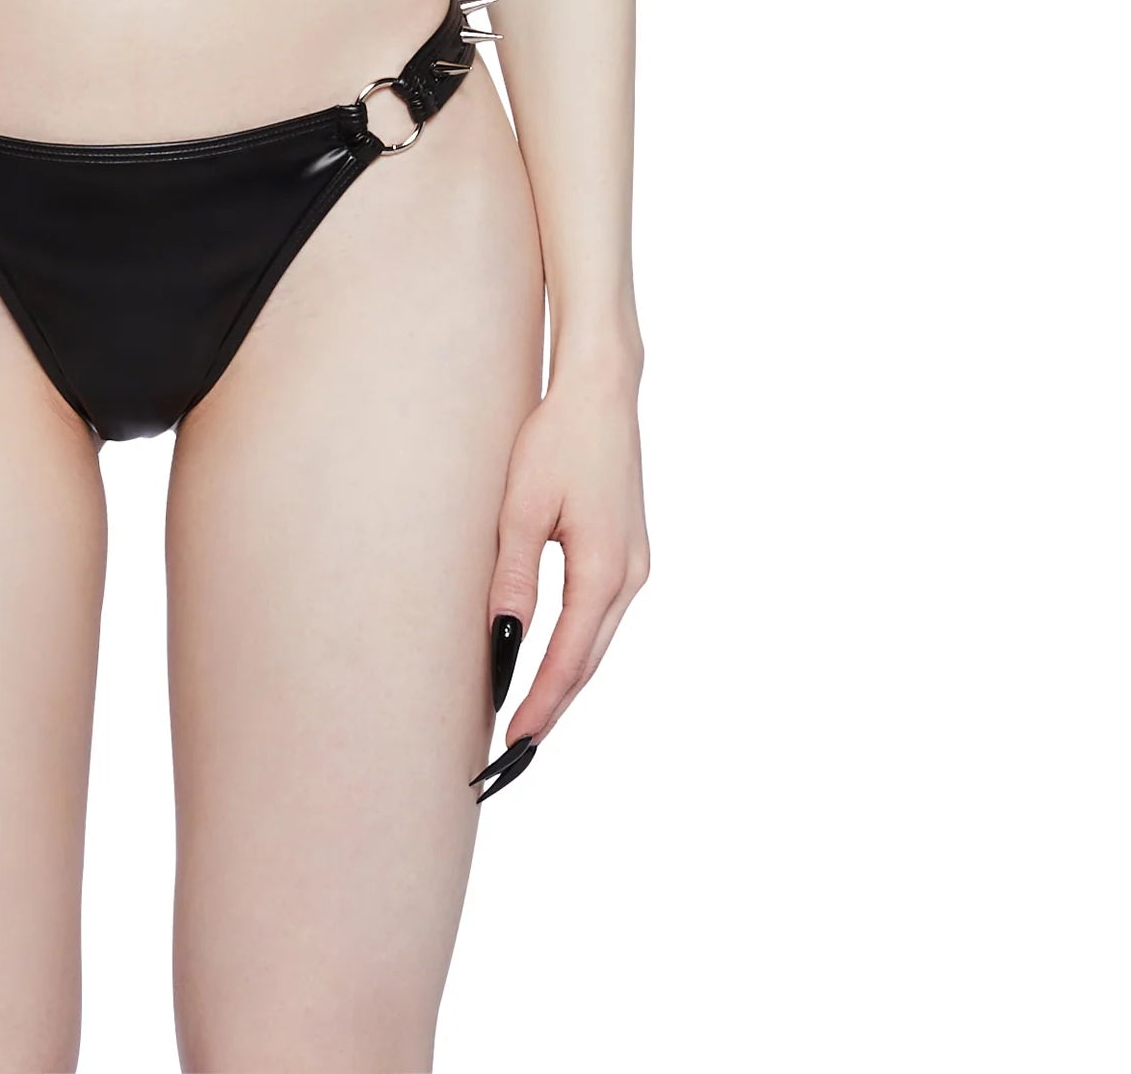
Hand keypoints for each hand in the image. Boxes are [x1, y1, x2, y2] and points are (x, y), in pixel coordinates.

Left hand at [483, 362, 648, 765]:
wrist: (601, 391)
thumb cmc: (556, 440)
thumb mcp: (522, 509)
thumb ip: (515, 578)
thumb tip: (503, 641)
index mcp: (605, 571)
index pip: (568, 659)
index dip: (540, 703)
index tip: (514, 741)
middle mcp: (630, 576)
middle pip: (588, 660)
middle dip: (554, 706)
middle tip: (517, 749)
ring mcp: (636, 564)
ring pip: (597, 640)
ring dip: (566, 679)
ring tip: (531, 716)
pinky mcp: (629, 550)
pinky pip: (601, 615)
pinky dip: (578, 645)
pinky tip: (555, 658)